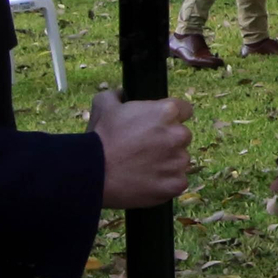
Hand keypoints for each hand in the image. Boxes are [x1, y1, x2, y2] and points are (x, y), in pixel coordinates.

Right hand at [89, 91, 194, 207]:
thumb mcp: (104, 104)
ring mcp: (179, 161)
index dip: (171, 117)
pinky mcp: (176, 184)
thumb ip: (117, 94)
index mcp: (167, 112)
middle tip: (146, 148)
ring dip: (167, 163)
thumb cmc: (100, 138)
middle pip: (182, 136)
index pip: (184, 110)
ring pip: (180, 160)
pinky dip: (166, 183)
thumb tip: (122, 93)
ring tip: (143, 167)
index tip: (159, 125)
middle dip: (169, 141)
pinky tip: (147, 181)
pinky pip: (177, 182)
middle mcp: (179, 135)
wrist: (93, 173)